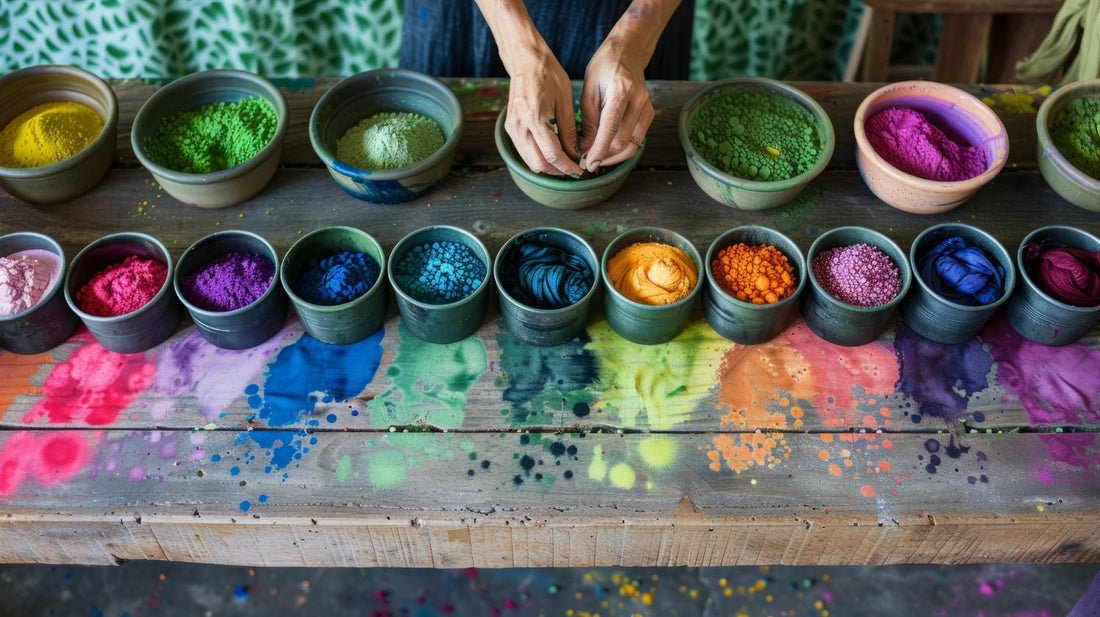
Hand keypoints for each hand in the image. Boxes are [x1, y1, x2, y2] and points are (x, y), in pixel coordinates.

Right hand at [504, 47, 583, 175]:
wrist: (526, 60)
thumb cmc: (548, 75)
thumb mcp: (565, 101)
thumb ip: (569, 130)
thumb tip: (574, 154)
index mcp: (534, 117)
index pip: (552, 154)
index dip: (567, 166)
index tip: (578, 170)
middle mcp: (519, 126)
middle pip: (538, 164)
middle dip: (557, 170)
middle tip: (572, 168)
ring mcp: (512, 128)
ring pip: (529, 162)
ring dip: (547, 166)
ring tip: (563, 162)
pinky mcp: (510, 128)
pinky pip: (524, 152)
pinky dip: (538, 157)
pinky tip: (551, 152)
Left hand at [577, 34, 654, 171]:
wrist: (627, 52)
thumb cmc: (604, 67)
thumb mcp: (589, 89)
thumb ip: (588, 120)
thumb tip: (586, 149)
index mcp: (621, 92)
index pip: (610, 129)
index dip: (598, 151)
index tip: (586, 163)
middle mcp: (639, 101)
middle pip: (623, 142)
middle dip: (604, 157)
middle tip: (587, 162)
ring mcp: (647, 108)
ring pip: (633, 145)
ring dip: (614, 157)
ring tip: (597, 158)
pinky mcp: (650, 114)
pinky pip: (637, 139)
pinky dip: (622, 149)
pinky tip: (608, 149)